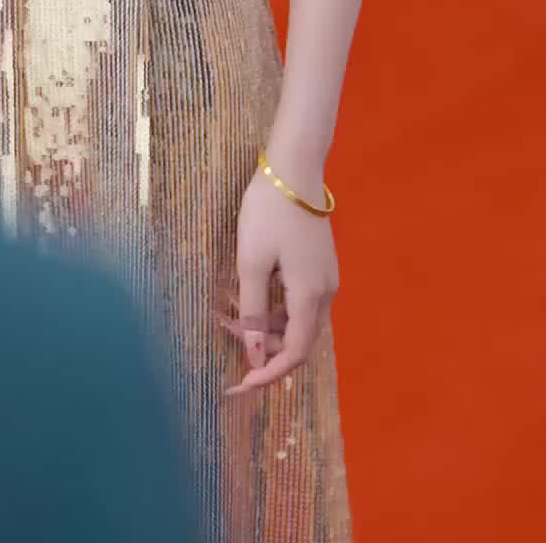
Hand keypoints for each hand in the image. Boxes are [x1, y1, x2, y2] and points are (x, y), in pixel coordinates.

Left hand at [226, 166, 338, 397]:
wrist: (294, 168)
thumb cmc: (269, 212)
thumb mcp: (252, 262)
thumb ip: (252, 312)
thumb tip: (255, 356)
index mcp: (310, 296)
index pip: (293, 354)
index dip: (267, 374)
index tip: (238, 384)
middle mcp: (325, 293)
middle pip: (298, 341)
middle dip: (263, 349)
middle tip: (226, 340)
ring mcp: (326, 278)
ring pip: (298, 321)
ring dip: (266, 327)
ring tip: (228, 315)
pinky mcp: (320, 265)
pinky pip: (299, 301)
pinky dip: (275, 308)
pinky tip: (249, 295)